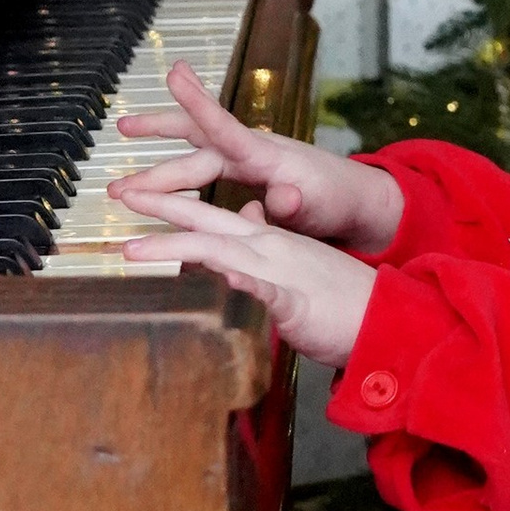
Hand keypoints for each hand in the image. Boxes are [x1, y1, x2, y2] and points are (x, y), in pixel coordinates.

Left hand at [109, 186, 380, 363]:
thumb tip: (239, 227)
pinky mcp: (298, 300)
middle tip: (122, 193)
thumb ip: (263, 248)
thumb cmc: (339, 301)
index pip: (211, 215)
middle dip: (163, 204)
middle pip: (207, 219)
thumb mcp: (294, 268)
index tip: (136, 193)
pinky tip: (224, 277)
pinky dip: (244, 281)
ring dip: (177, 246)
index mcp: (267, 241)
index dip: (173, 203)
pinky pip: (267, 288)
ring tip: (135, 250)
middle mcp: (270, 247)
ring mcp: (283, 270)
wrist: (386, 317)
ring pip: (222, 250)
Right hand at [115, 60, 401, 251]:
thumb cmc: (337, 204)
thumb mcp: (320, 209)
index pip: (226, 127)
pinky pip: (202, 166)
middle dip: (155, 171)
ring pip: (193, 149)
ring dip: (158, 144)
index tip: (174, 72)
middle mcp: (251, 151)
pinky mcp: (244, 172)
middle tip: (116, 188)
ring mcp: (246, 159)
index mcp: (268, 157)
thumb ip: (295, 205)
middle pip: (196, 154)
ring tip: (123, 129)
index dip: (199, 102)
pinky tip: (153, 177)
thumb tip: (281, 198)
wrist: (353, 202)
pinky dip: (175, 169)